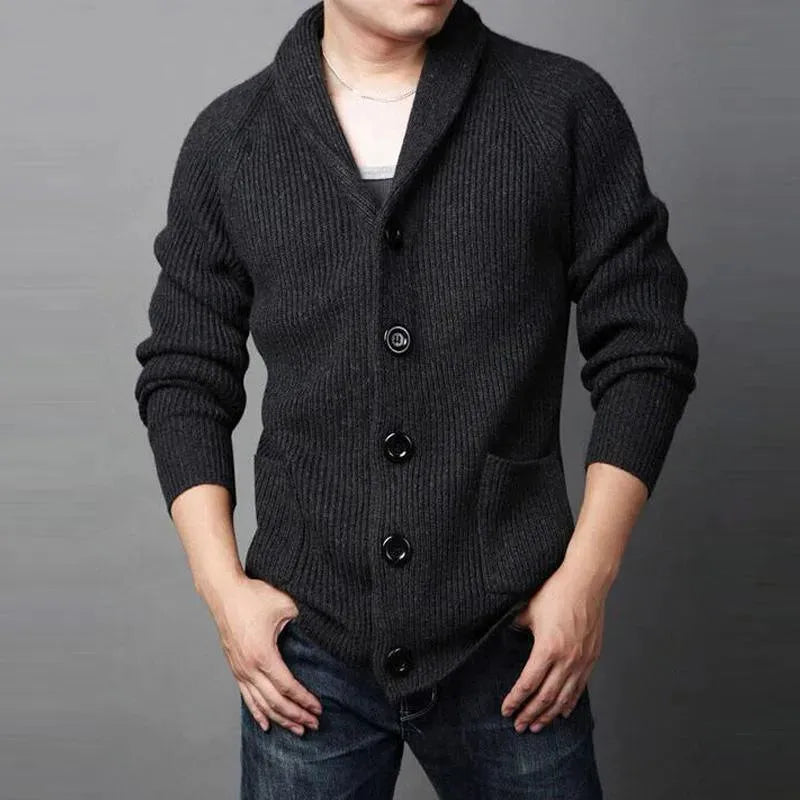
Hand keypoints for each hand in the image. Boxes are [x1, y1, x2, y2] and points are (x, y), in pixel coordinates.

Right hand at [207, 574, 322, 735]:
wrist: (225, 592)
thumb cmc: (254, 596)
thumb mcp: (285, 604)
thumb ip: (303, 620)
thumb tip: (321, 628)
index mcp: (263, 654)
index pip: (287, 686)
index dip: (304, 700)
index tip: (318, 708)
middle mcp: (249, 667)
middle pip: (275, 702)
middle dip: (296, 715)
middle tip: (313, 724)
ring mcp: (240, 670)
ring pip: (261, 704)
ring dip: (280, 719)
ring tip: (297, 729)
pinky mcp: (235, 668)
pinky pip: (246, 697)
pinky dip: (257, 713)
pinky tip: (266, 724)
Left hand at [500, 560, 605, 732]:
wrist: (586, 581)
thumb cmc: (556, 591)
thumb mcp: (528, 608)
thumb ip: (516, 626)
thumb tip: (506, 634)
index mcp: (547, 649)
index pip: (528, 684)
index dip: (516, 700)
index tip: (506, 710)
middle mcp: (566, 660)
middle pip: (545, 697)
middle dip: (530, 714)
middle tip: (519, 726)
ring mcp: (581, 661)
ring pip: (563, 698)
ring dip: (549, 715)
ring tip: (537, 726)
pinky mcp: (591, 657)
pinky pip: (580, 687)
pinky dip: (570, 703)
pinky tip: (562, 712)